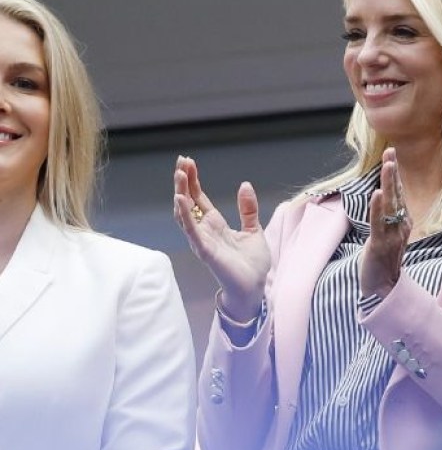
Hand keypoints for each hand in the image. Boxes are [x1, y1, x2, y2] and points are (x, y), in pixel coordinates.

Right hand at [174, 155, 269, 319]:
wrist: (255, 288)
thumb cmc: (251, 263)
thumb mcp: (253, 230)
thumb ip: (248, 209)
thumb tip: (245, 184)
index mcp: (215, 225)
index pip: (199, 198)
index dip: (193, 180)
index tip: (187, 162)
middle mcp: (205, 231)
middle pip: (189, 202)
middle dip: (184, 182)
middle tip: (180, 162)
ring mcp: (203, 241)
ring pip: (186, 214)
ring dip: (181, 194)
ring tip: (179, 175)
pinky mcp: (206, 251)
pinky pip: (192, 231)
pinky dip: (186, 216)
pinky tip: (180, 200)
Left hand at [361, 148, 409, 299]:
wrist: (383, 289)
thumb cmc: (383, 261)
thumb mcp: (387, 235)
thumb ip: (388, 217)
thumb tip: (384, 196)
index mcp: (402, 222)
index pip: (398, 192)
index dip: (394, 173)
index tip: (390, 154)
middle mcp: (401, 226)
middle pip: (397, 193)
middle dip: (392, 171)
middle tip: (390, 151)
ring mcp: (392, 235)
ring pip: (390, 204)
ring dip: (388, 183)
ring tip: (387, 164)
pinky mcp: (381, 244)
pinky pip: (379, 223)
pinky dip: (377, 208)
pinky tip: (377, 193)